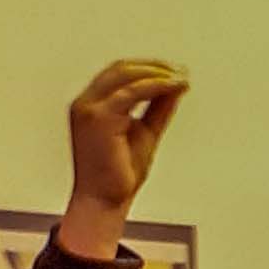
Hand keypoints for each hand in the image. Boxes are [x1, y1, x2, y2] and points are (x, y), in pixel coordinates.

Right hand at [58, 59, 187, 258]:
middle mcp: (86, 103)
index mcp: (91, 106)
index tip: (175, 72)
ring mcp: (89, 109)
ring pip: (127, 74)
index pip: (119, 74)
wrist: (105, 202)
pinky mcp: (99, 117)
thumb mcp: (146, 132)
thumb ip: (158, 108)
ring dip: (158, 72)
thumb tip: (176, 86)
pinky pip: (133, 91)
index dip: (148, 68)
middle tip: (182, 72)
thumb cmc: (118, 176)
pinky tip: (173, 86)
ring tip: (181, 78)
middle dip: (155, 66)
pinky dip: (156, 85)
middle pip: (122, 68)